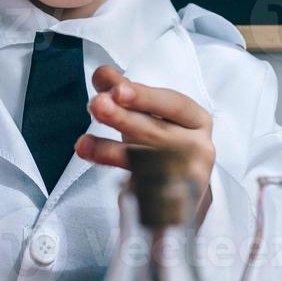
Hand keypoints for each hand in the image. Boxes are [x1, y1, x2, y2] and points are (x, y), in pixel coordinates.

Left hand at [76, 65, 215, 221]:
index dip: (145, 97)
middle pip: (157, 133)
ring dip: (112, 152)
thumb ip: (126, 94)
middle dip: (124, 118)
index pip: (173, 104)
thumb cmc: (164, 144)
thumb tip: (102, 73)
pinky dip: (120, 184)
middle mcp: (199, 149)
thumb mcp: (149, 116)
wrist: (182, 195)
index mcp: (197, 122)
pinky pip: (142, 193)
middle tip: (96, 105)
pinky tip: (103, 175)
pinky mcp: (172, 207)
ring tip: (82, 144)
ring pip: (146, 164)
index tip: (117, 90)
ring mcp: (187, 181)